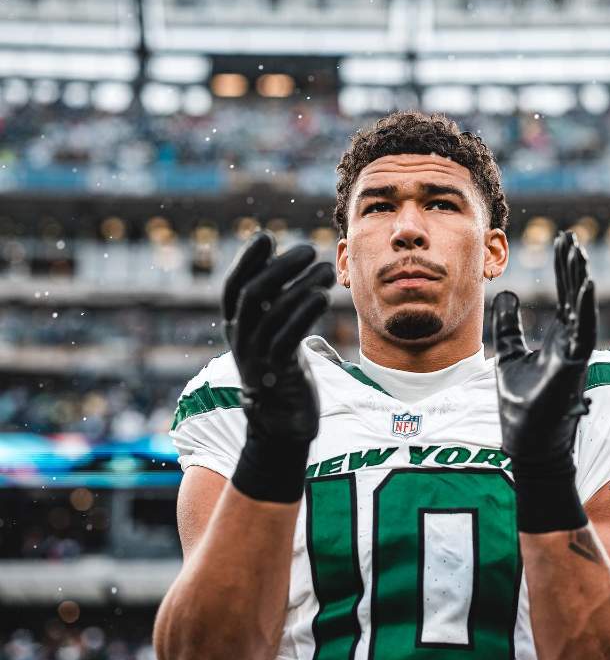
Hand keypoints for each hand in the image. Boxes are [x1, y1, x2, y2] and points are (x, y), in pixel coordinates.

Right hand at [222, 231, 334, 500]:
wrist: (279, 423)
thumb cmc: (280, 372)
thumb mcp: (270, 337)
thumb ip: (272, 308)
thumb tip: (286, 269)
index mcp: (237, 327)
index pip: (233, 287)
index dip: (247, 261)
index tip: (265, 237)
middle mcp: (242, 339)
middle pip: (254, 293)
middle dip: (280, 267)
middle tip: (307, 249)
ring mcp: (257, 356)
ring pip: (273, 311)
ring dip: (301, 285)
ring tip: (325, 270)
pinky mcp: (277, 372)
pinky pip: (288, 336)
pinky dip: (304, 312)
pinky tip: (322, 296)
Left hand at [492, 231, 596, 530]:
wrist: (525, 440)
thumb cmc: (521, 401)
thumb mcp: (508, 353)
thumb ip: (508, 324)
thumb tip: (508, 292)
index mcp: (558, 337)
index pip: (564, 295)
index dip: (564, 269)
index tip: (563, 241)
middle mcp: (571, 341)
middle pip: (575, 296)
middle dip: (573, 266)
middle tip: (572, 237)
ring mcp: (575, 353)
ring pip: (583, 309)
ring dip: (580, 280)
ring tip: (578, 252)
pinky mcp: (573, 366)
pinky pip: (584, 332)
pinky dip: (586, 308)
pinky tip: (585, 284)